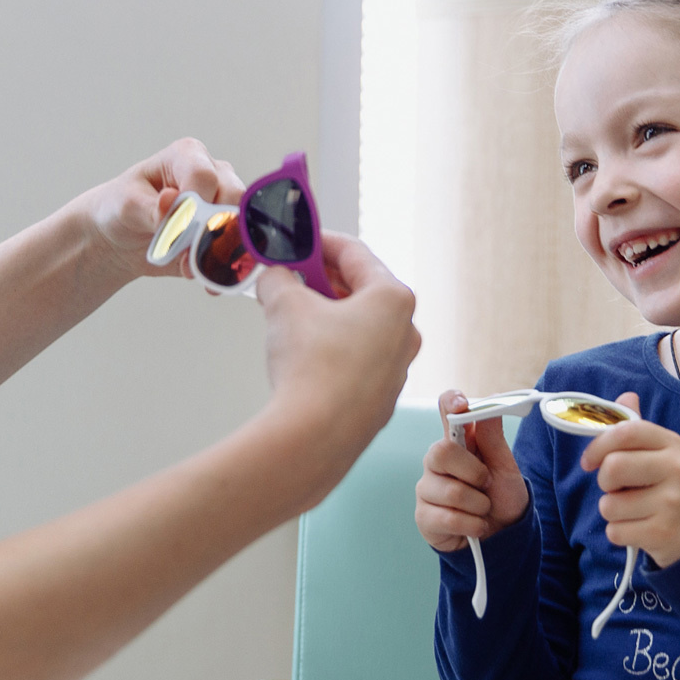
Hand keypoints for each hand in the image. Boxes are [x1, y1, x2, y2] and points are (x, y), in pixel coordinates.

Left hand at [80, 138, 244, 279]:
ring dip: (218, 251)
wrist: (120, 238)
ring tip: (187, 265)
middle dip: (210, 229)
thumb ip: (152, 208)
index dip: (194, 204)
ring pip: (241, 225)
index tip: (174, 225)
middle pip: (233, 198)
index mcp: (188, 156)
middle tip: (183, 248)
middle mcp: (215, 175)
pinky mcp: (226, 233)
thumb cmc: (122, 207)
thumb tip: (172, 200)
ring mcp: (224, 205)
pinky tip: (204, 277)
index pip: (205, 176)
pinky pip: (239, 250)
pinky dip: (223, 267)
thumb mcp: (128, 206)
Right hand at [255, 234, 418, 501]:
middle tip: (290, 277)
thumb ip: (278, 279)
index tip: (298, 242)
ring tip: (291, 317)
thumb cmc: (312, 366)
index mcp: (393, 298)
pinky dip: (333, 350)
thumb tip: (274, 277)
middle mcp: (406, 332)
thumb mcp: (284, 305)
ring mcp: (397, 369)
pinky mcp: (380, 400)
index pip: (355, 254)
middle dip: (322, 281)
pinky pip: (358, 361)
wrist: (314, 437)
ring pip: (361, 329)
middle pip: (362, 291)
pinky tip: (303, 356)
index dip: (320, 243)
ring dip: (327, 317)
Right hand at [413, 389, 528, 552]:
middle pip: (441, 452)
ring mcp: (427, 488)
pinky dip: (472, 525)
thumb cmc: (500, 498)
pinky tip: (476, 525)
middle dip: (474, 472)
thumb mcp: (505, 468)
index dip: (450, 403)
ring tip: (482, 509)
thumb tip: (492, 401)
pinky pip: (449, 518)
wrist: (501, 537)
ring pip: (451, 491)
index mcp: (457, 443)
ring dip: (479, 505)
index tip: (461, 404)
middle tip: (487, 484)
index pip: (446, 412)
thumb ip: (493, 438)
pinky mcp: (423, 516)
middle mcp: (436, 462)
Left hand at [579, 392, 679, 567]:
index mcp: (672, 444)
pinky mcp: (663, 533)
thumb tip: (625, 396)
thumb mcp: (662, 453)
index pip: (626, 431)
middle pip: (612, 468)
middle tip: (617, 488)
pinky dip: (619, 532)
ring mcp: (672, 504)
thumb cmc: (671, 485)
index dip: (598, 444)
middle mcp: (677, 470)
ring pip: (609, 504)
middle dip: (604, 482)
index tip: (589, 461)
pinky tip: (639, 528)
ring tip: (634, 509)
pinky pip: (615, 531)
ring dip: (612, 510)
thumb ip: (638, 430)